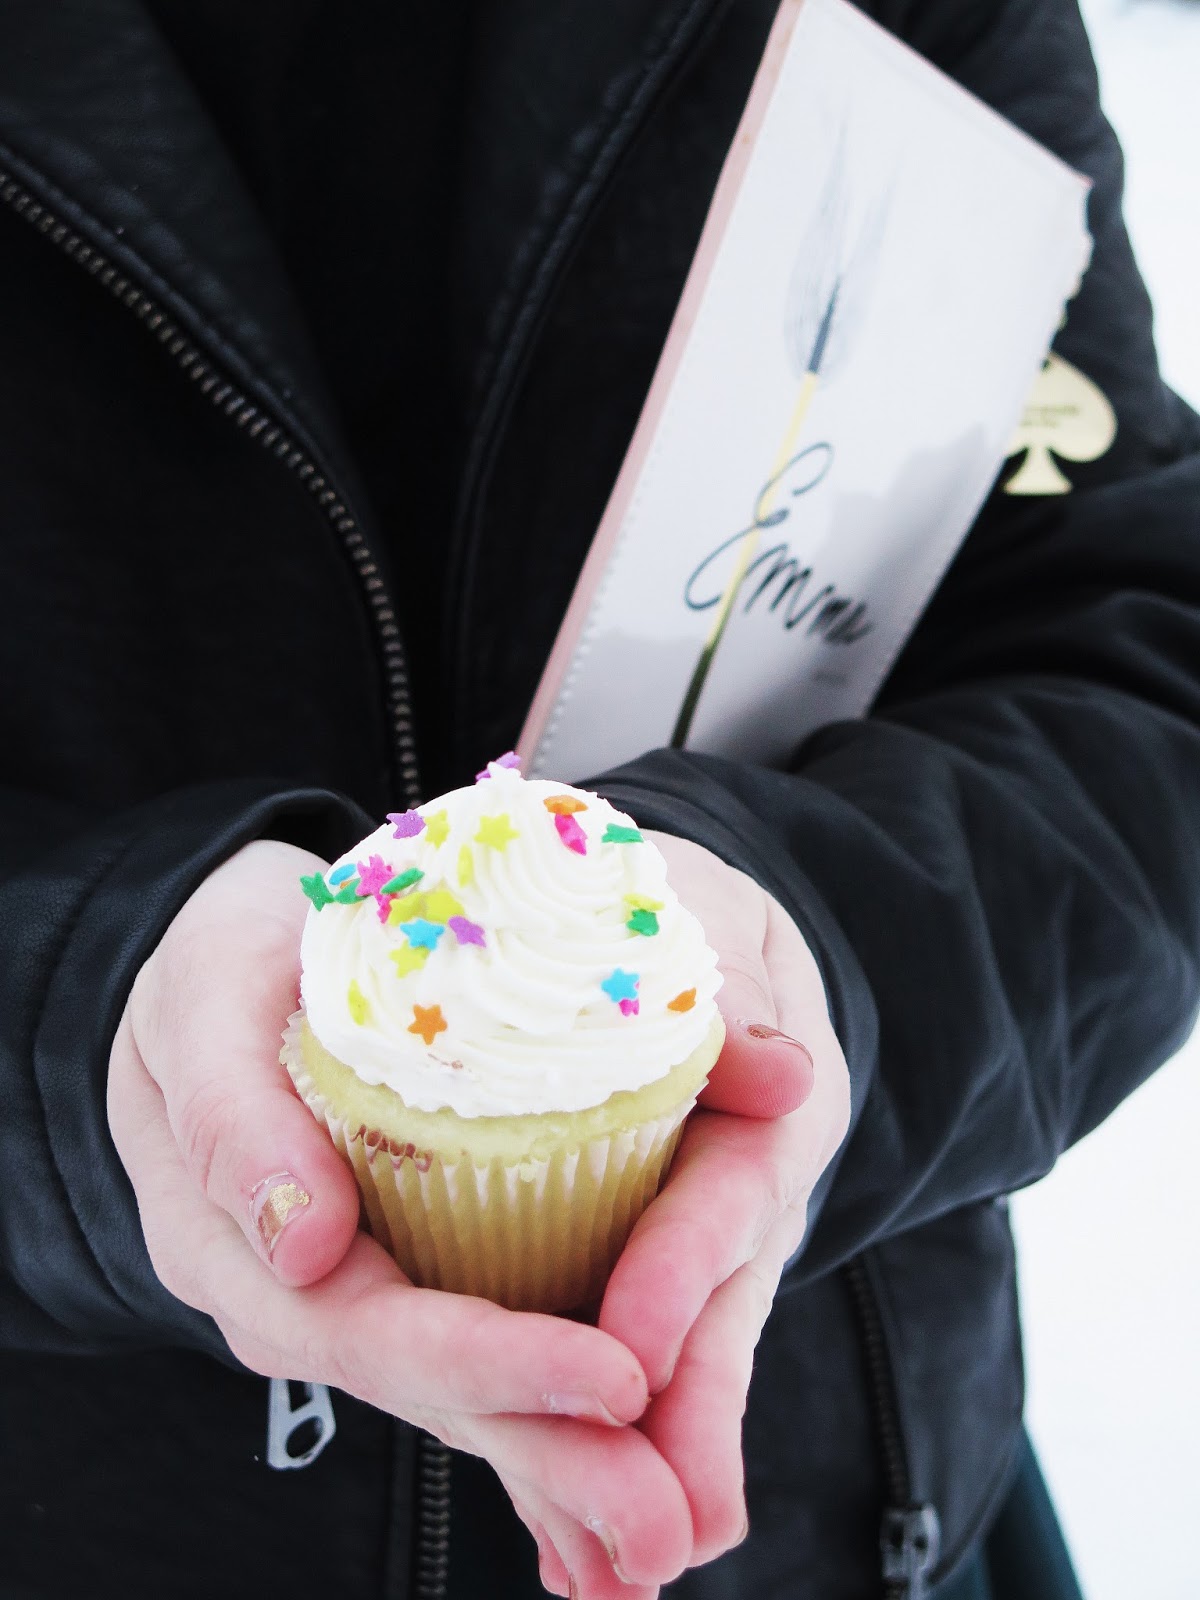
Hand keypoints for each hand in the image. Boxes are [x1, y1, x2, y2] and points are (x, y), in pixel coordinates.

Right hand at [107, 841, 693, 1598]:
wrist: (234, 972)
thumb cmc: (224, 966)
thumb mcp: (204, 996)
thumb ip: (233, 1112)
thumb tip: (303, 1247)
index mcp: (239, 1243)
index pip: (375, 1329)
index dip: (496, 1365)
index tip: (615, 1378)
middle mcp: (302, 1297)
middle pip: (437, 1392)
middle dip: (555, 1458)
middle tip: (670, 1522)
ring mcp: (356, 1297)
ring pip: (466, 1395)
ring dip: (569, 1463)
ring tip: (672, 1525)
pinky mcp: (412, 1274)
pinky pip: (485, 1354)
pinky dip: (554, 1416)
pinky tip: (633, 1460)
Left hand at [598, 832, 851, 1572]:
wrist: (692, 943)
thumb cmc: (687, 918)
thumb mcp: (712, 922)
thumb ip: (731, 985)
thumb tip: (776, 1066)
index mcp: (761, 1107)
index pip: (727, 1194)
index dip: (684, 1272)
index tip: (635, 1355)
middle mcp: (735, 1193)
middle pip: (712, 1316)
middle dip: (682, 1425)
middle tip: (657, 1537)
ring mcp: (694, 1240)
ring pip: (670, 1359)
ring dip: (637, 1462)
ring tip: (605, 1577)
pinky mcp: (635, 1263)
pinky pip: (618, 1352)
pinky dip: (595, 1437)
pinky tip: (566, 1543)